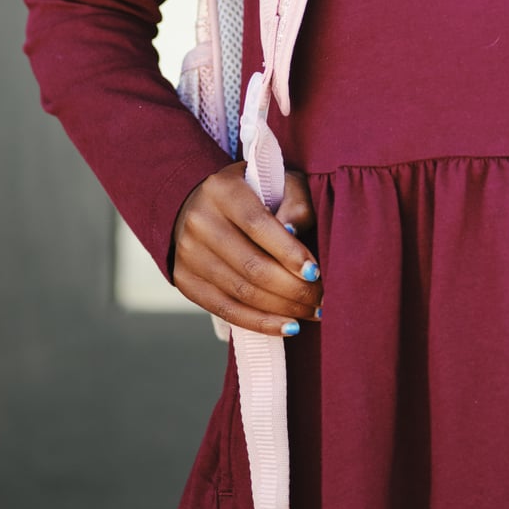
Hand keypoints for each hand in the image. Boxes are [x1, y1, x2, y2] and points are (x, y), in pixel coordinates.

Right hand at [170, 161, 322, 335]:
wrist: (203, 205)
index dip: (288, 252)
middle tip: (323, 298)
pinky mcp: (185, 281)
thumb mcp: (280, 183)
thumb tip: (294, 233)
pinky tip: (288, 325)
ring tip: (313, 312)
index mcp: (221, 189)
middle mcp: (199, 221)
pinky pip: (226, 310)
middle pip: (250, 265)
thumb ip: (295, 201)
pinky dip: (261, 322)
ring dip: (283, 308)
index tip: (315, 272)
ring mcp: (188, 254)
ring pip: (241, 292)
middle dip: (294, 288)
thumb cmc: (255, 194)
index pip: (257, 224)